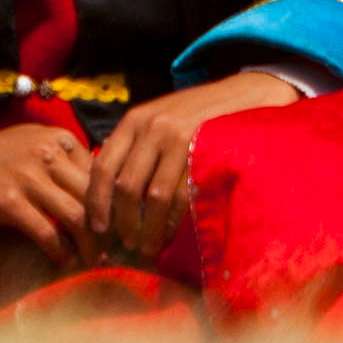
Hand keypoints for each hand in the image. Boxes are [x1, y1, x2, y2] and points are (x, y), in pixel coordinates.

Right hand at [0, 119, 99, 266]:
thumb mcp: (32, 143)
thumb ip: (64, 158)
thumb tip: (101, 187)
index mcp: (57, 137)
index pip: (100, 174)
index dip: (112, 203)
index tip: (116, 225)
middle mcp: (46, 153)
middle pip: (93, 196)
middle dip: (107, 228)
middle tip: (112, 250)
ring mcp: (27, 176)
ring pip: (76, 216)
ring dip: (89, 245)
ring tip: (92, 260)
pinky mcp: (8, 201)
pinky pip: (47, 232)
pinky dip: (61, 251)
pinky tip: (64, 261)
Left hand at [89, 69, 310, 262]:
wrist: (246, 94)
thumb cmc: (197, 115)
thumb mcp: (159, 120)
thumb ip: (135, 147)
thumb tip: (107, 189)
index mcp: (134, 120)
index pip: (103, 165)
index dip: (97, 202)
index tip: (97, 228)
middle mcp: (152, 126)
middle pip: (126, 186)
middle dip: (123, 222)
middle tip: (125, 246)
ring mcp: (178, 137)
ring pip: (152, 197)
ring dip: (147, 229)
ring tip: (147, 248)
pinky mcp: (202, 150)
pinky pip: (180, 196)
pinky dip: (171, 223)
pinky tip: (169, 236)